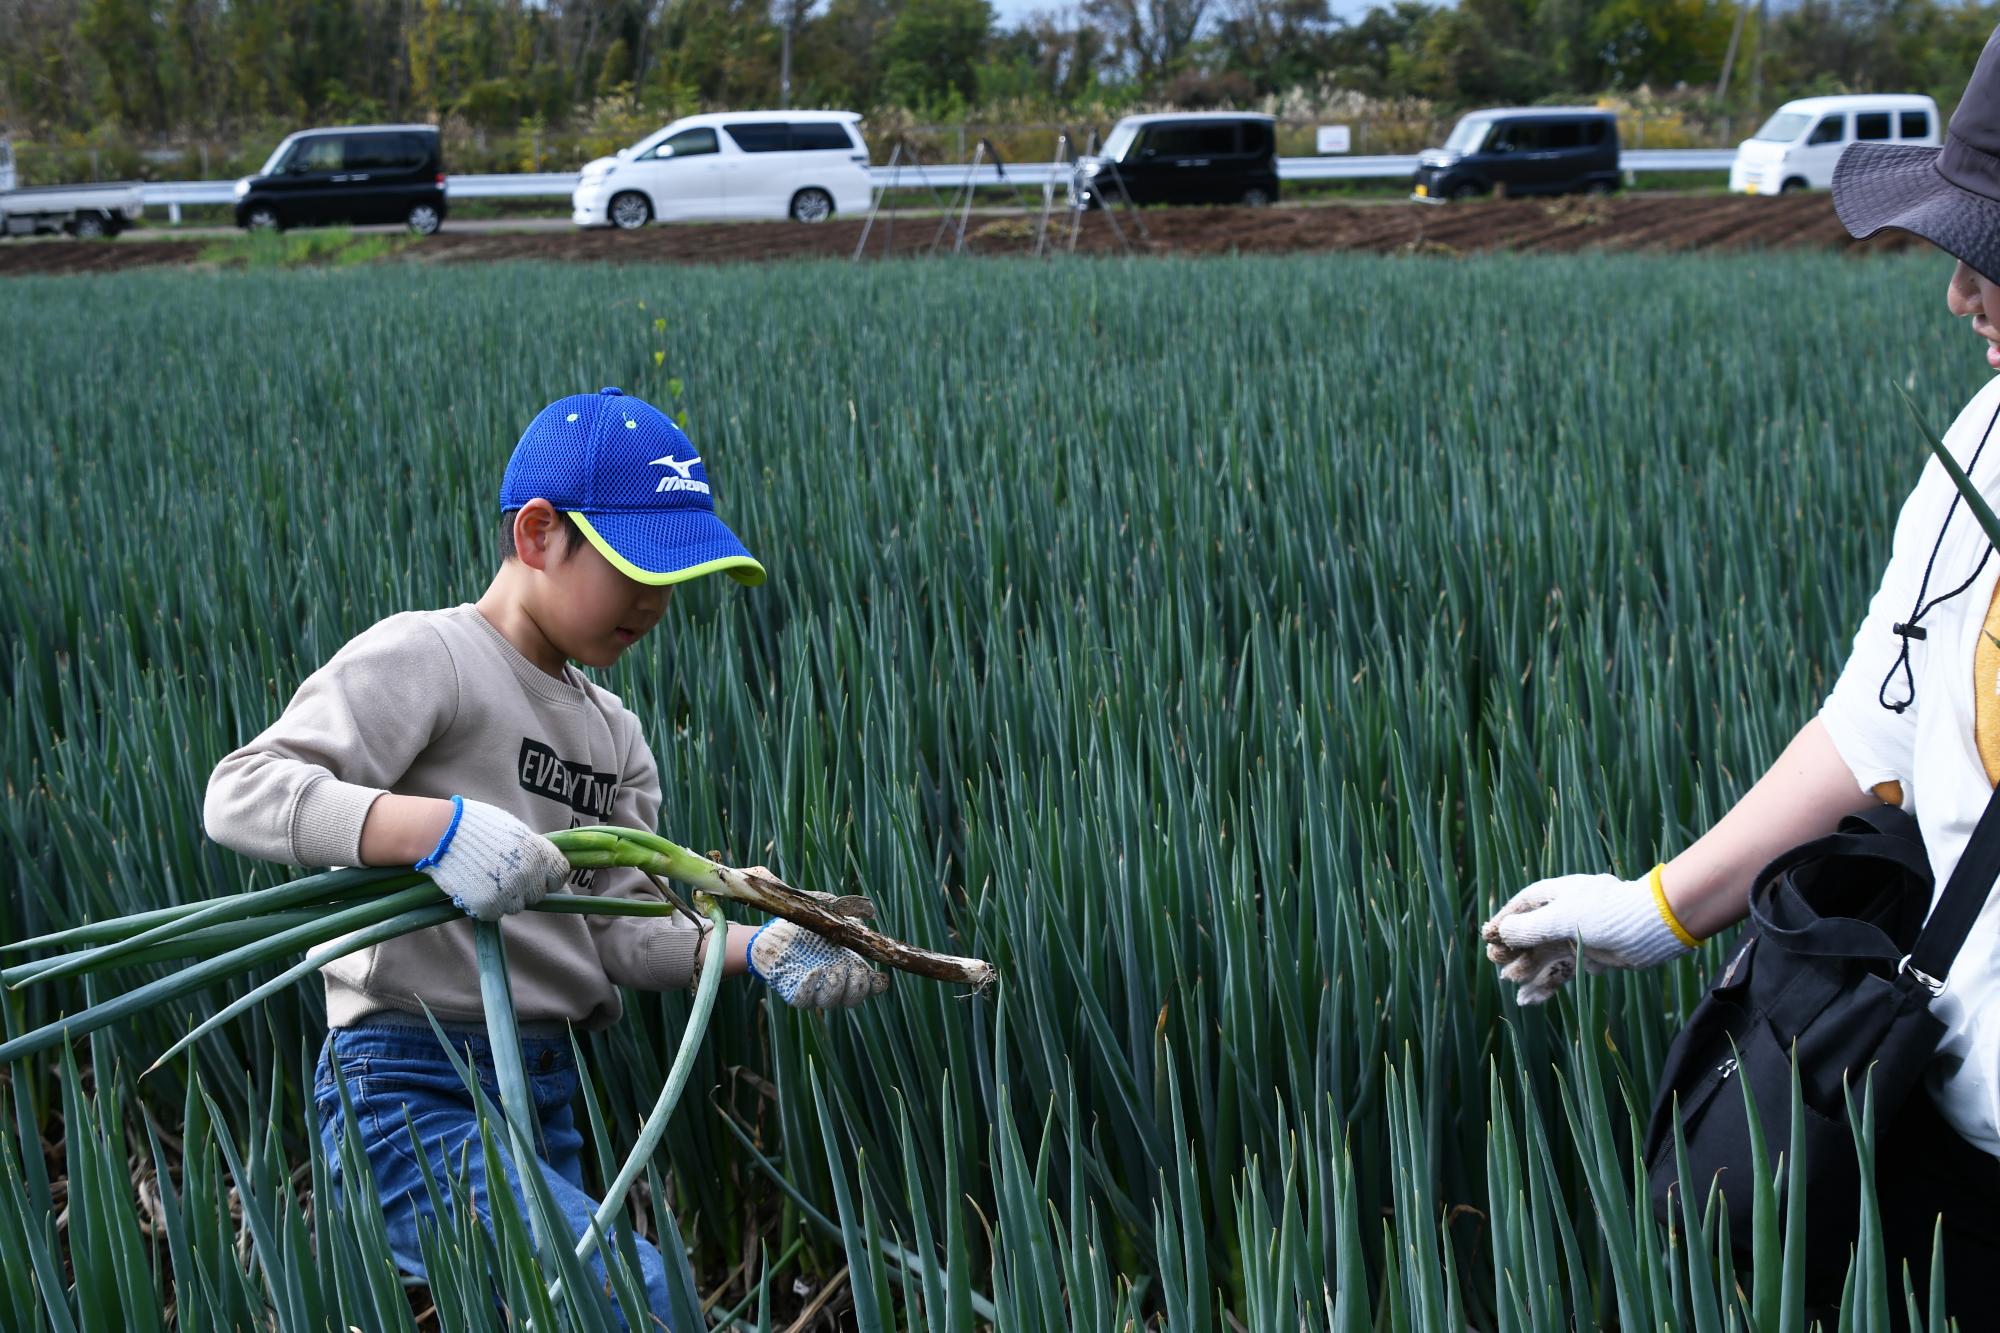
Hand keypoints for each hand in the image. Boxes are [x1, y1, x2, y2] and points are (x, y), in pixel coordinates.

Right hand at [417, 798, 569, 921]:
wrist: (442, 833)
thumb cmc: (475, 824)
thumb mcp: (512, 829)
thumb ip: (530, 848)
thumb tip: (539, 861)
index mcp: (539, 852)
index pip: (559, 874)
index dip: (549, 877)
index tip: (539, 877)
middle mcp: (530, 875)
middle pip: (537, 894)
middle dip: (524, 888)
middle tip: (504, 877)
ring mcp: (510, 892)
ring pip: (516, 905)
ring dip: (505, 898)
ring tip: (485, 880)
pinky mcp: (488, 906)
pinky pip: (494, 913)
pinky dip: (485, 905)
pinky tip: (473, 889)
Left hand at [743, 874, 887, 1009]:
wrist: (772, 933)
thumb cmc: (804, 922)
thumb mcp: (828, 912)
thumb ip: (848, 911)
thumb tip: (870, 911)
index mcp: (849, 967)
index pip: (872, 987)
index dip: (878, 985)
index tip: (878, 975)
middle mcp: (835, 982)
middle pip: (855, 999)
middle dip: (857, 987)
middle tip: (850, 969)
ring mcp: (815, 989)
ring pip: (831, 1002)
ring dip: (836, 988)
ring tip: (831, 970)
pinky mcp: (794, 991)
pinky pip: (805, 1000)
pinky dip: (811, 988)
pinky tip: (813, 971)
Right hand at [1480, 871, 1691, 1004]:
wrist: (1652, 929)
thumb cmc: (1606, 914)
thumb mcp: (1561, 919)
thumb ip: (1529, 928)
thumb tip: (1502, 933)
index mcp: (1557, 895)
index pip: (1522, 907)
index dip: (1504, 922)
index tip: (1488, 937)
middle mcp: (1565, 914)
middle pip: (1531, 934)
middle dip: (1514, 949)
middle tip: (1497, 964)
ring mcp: (1578, 936)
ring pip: (1545, 955)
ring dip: (1528, 969)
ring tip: (1511, 982)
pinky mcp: (1591, 956)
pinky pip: (1562, 972)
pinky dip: (1547, 984)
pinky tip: (1530, 999)